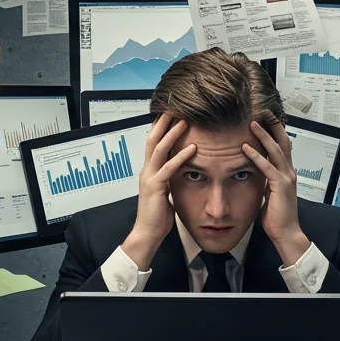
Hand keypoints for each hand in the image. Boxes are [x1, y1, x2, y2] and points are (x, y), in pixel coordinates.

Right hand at [122, 115, 195, 268]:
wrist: (147, 233)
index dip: (160, 127)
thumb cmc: (157, 215)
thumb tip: (179, 172)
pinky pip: (169, 168)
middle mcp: (147, 170)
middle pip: (152, 139)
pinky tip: (192, 148)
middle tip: (174, 107)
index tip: (170, 113)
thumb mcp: (165, 192)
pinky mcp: (156, 187)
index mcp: (149, 171)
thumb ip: (169, 179)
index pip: (153, 143)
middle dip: (163, 123)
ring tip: (184, 121)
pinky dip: (181, 156)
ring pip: (159, 149)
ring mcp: (149, 178)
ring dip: (172, 134)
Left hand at [241, 113, 311, 265]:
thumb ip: (266, 180)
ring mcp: (286, 177)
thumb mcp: (270, 192)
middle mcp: (289, 171)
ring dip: (263, 135)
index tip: (265, 118)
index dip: (275, 130)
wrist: (286, 231)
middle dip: (273, 124)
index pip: (282, 145)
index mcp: (286, 172)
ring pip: (275, 150)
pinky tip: (245, 148)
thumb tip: (257, 172)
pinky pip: (267, 167)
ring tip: (252, 123)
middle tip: (263, 110)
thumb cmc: (277, 215)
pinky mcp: (280, 186)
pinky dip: (255, 156)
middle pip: (283, 141)